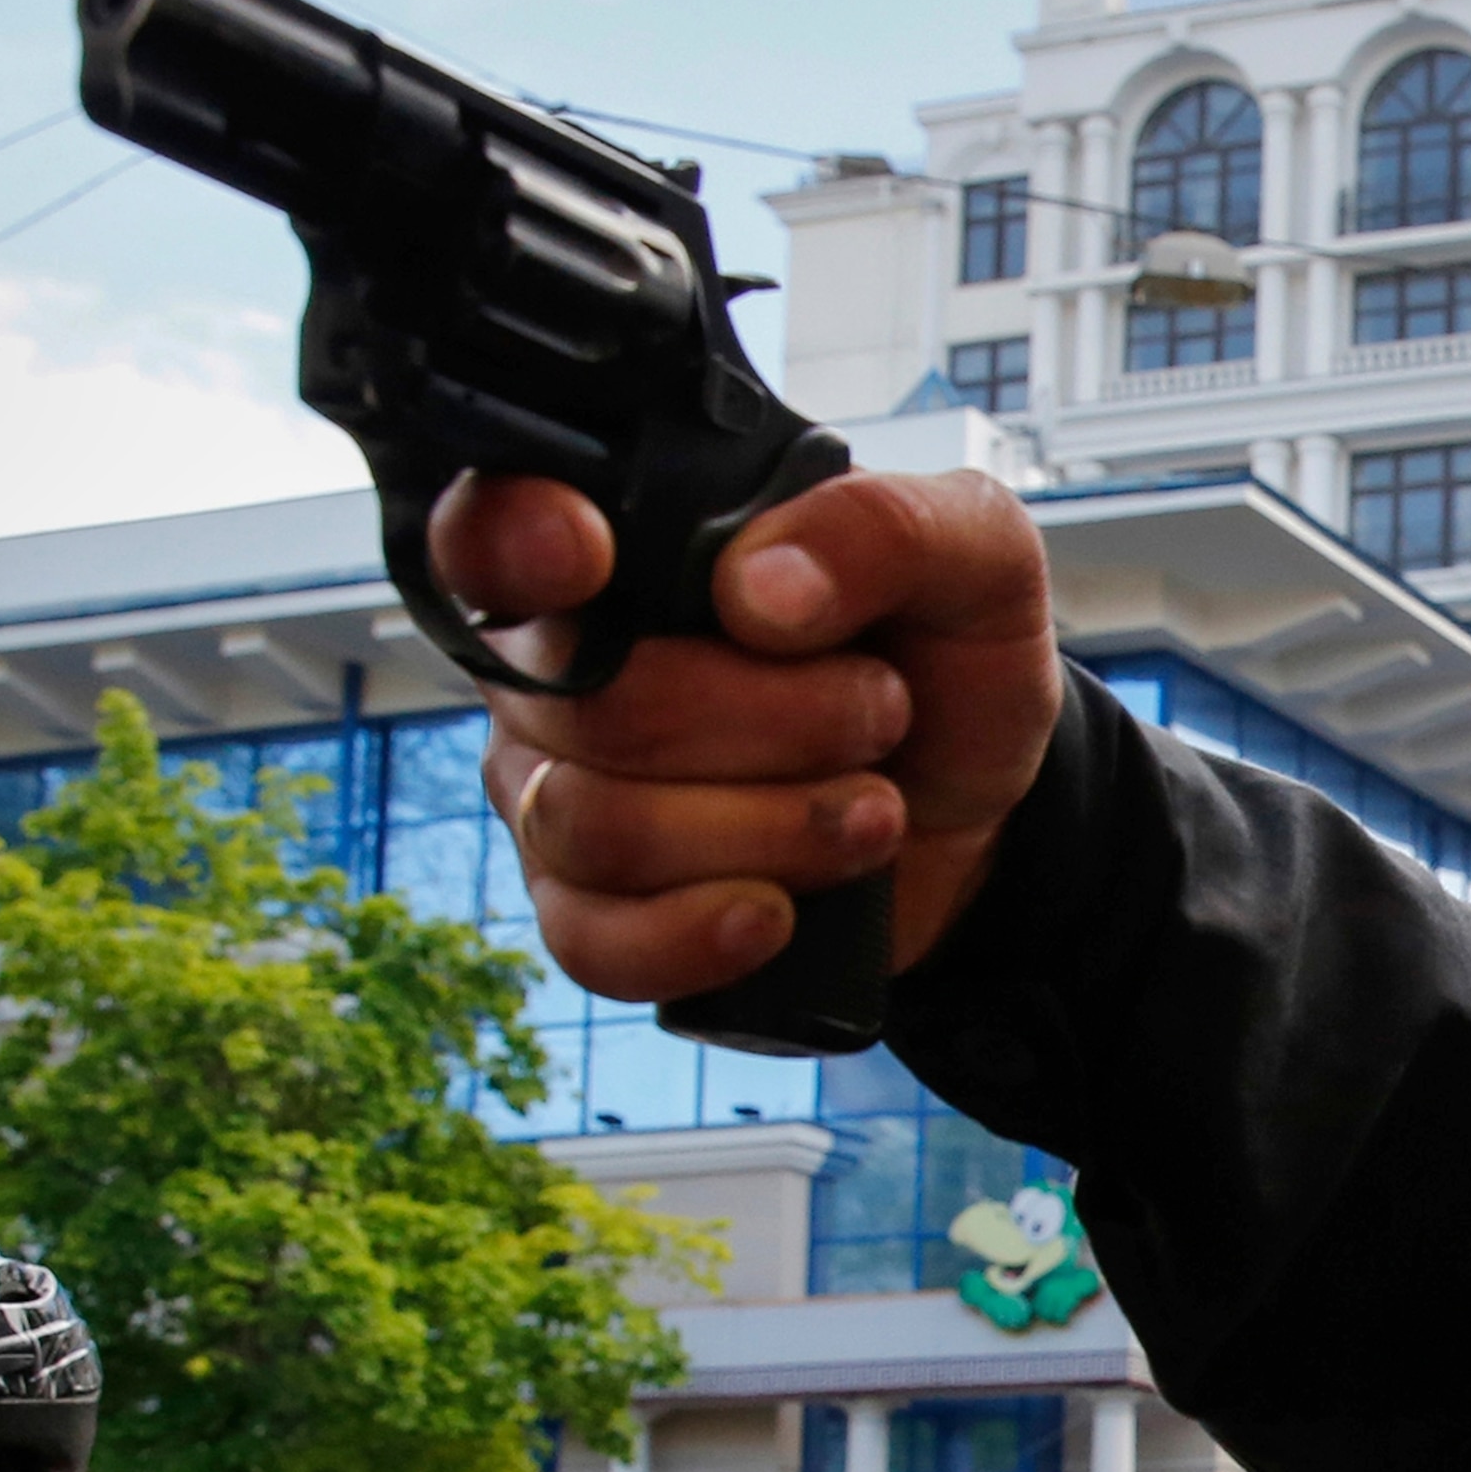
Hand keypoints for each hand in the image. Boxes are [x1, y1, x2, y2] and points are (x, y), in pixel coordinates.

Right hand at [427, 468, 1059, 998]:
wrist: (980, 807)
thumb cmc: (947, 657)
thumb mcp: (974, 556)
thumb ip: (882, 530)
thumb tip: (756, 593)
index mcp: (626, 549)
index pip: (490, 529)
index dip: (514, 539)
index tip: (588, 556)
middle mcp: (559, 669)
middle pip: (593, 705)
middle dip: (772, 722)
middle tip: (881, 711)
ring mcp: (558, 794)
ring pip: (595, 826)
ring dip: (768, 827)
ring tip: (874, 809)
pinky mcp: (591, 912)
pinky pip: (591, 942)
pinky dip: (700, 933)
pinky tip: (780, 913)